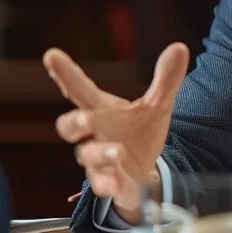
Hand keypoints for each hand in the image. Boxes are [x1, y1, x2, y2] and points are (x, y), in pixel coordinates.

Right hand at [47, 43, 190, 220]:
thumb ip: (166, 80)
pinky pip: (104, 185)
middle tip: (86, 118)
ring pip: (89, 157)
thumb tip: (180, 47)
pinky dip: (110, 183)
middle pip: (69, 127)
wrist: (146, 172)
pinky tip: (118, 180)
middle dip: (74, 122)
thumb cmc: (140, 134)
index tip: (52, 55)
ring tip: (120, 151)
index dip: (65, 73)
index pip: (78, 89)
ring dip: (102, 153)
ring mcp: (99, 161)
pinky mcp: (111, 184)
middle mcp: (93, 135)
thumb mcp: (157, 106)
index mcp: (101, 110)